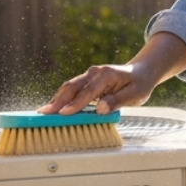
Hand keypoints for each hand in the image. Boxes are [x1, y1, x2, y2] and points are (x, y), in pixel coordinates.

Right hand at [38, 63, 158, 114]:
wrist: (142, 72)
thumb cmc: (140, 84)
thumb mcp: (135, 94)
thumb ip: (117, 101)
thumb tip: (100, 109)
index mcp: (106, 75)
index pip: (87, 91)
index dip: (75, 103)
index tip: (63, 114)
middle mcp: (94, 73)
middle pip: (72, 87)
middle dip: (58, 100)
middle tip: (43, 113)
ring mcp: (89, 75)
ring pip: (69, 87)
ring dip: (56, 99)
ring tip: (44, 112)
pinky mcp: (86, 80)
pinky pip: (72, 89)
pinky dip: (62, 98)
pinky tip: (54, 107)